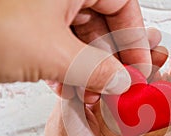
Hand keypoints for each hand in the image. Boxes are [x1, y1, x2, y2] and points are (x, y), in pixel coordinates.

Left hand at [0, 0, 150, 93]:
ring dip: (88, 68)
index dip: (136, 39)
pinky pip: (61, 41)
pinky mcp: (31, 20)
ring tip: (89, 92)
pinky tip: (65, 84)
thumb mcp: (51, 51)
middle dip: (110, 60)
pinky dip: (67, 65)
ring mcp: (45, 4)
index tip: (139, 67)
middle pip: (104, 23)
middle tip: (116, 85)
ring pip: (82, 36)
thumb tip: (121, 80)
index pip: (124, 5)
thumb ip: (95, 69)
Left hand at [14, 28, 166, 135]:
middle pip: (128, 67)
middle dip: (146, 55)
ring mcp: (119, 111)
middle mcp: (104, 97)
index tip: (148, 38)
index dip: (128, 45)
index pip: (109, 57)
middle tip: (162, 49)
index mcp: (86, 87)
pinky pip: (149, 105)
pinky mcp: (132, 126)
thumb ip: (81, 87)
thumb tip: (103, 65)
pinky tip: (169, 86)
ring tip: (169, 62)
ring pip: (141, 84)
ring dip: (155, 71)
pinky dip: (159, 94)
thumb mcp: (68, 114)